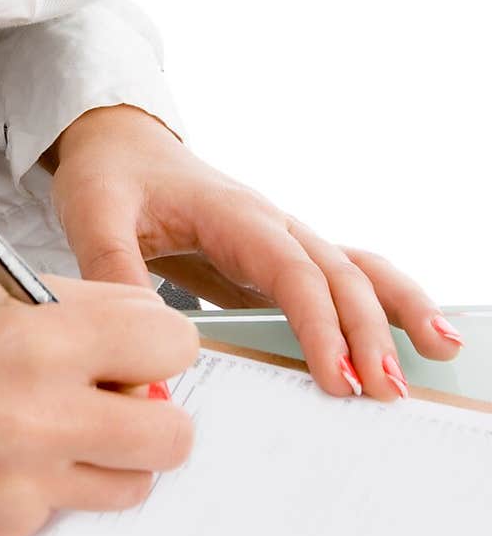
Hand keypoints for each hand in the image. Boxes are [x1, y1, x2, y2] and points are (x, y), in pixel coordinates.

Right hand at [0, 279, 195, 535]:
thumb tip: (154, 330)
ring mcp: (23, 481)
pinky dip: (44, 492)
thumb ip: (85, 310)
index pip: (171, 344)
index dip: (163, 349)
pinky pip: (63, 516)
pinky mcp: (2, 529)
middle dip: (156, 419)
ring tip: (56, 437)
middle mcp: (40, 413)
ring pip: (133, 487)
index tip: (145, 355)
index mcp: (43, 338)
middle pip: (174, 435)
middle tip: (120, 408)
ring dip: (110, 463)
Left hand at [50, 105, 464, 401]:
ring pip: (354, 269)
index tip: (336, 377)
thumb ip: (114, 280)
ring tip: (441, 350)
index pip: (292, 272)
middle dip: (370, 332)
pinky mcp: (274, 260)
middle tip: (387, 393)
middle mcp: (269, 224)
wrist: (116, 142)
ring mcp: (278, 241)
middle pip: (338, 274)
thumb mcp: (94, 218)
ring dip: (396, 309)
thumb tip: (140, 366)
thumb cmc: (108, 174)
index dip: (320, 325)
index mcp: (233, 214)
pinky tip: (409, 336)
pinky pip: (338, 279)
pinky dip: (379, 303)